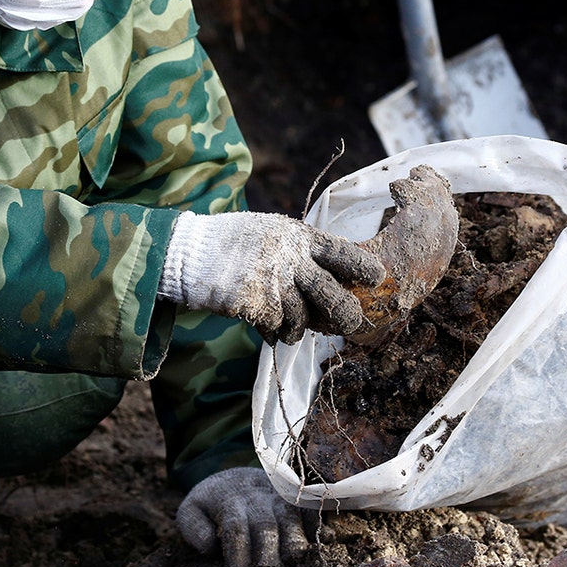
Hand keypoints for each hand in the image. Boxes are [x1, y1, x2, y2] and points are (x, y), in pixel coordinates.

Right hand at [159, 211, 385, 343]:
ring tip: (290, 328)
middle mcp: (289, 258)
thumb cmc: (234, 243)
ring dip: (298, 328)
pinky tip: (267, 328)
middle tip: (351, 323)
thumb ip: (300, 251)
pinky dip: (274, 332)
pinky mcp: (253, 303)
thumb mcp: (272, 233)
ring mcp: (271, 282)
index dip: (362, 267)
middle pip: (331, 294)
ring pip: (302, 318)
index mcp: (297, 237)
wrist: (190, 252)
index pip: (341, 252)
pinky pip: (275, 328)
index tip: (376, 278)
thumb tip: (335, 277)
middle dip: (345, 314)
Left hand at [175, 467, 315, 566]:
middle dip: (269, 553)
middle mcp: (257, 499)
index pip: (235, 530)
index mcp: (229, 503)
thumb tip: (212, 547)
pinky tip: (322, 538)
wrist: (235, 475)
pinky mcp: (296, 500)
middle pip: (265, 526)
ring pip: (291, 519)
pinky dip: (318, 523)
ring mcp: (279, 498)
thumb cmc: (213, 502)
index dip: (239, 555)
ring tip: (292, 560)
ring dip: (294, 542)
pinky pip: (310, 509)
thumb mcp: (191, 510)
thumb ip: (193, 528)